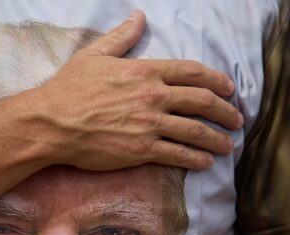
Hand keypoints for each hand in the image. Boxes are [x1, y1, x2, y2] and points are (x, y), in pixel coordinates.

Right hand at [31, 10, 242, 170]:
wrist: (52, 123)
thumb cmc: (69, 88)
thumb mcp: (95, 54)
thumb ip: (122, 37)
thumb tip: (139, 16)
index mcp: (146, 71)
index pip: (193, 73)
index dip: (217, 81)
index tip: (229, 89)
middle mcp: (154, 96)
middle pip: (203, 102)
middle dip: (226, 111)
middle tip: (237, 119)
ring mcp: (149, 124)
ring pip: (196, 131)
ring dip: (217, 139)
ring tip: (229, 146)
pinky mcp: (141, 149)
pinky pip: (178, 154)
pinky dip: (196, 159)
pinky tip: (206, 163)